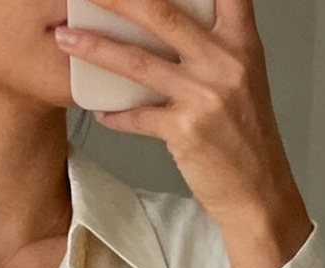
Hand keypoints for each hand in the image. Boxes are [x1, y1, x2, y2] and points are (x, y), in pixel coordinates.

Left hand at [55, 0, 310, 267]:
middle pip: (161, 13)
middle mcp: (224, 61)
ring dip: (96, 48)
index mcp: (241, 42)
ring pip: (138, 62)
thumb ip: (213, 45)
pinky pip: (137, 116)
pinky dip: (115, 114)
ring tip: (66, 38)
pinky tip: (98, 110)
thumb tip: (168, 22)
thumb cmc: (246, 136)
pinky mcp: (185, 131)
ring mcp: (204, 96)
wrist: (258, 192)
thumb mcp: (242, 77)